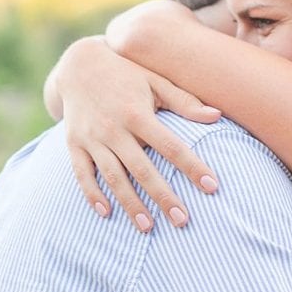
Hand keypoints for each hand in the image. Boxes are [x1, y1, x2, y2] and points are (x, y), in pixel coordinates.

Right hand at [48, 37, 221, 229]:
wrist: (77, 64)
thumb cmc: (126, 73)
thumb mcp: (155, 80)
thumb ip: (184, 101)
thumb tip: (217, 116)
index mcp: (137, 113)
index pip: (171, 146)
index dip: (193, 167)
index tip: (213, 187)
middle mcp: (114, 128)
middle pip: (142, 168)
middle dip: (163, 196)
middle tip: (182, 221)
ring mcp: (92, 138)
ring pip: (113, 177)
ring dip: (130, 203)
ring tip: (147, 227)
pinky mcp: (73, 144)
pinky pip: (82, 174)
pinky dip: (92, 194)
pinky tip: (106, 213)